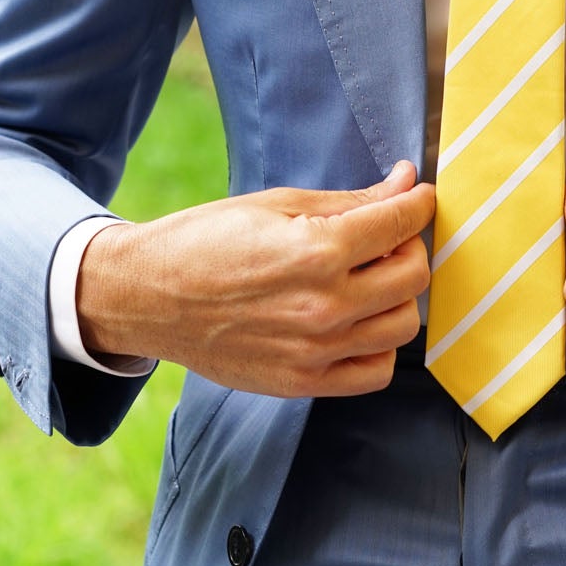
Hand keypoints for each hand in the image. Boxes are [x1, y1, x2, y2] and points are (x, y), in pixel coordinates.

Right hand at [77, 161, 433, 397]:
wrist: (147, 297)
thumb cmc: (208, 239)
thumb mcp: (278, 204)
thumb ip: (351, 201)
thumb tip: (406, 183)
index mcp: (317, 250)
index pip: (401, 223)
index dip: (418, 203)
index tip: (417, 196)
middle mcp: (324, 306)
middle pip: (414, 276)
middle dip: (408, 247)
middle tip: (385, 237)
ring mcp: (316, 351)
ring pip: (404, 325)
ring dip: (398, 297)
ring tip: (368, 279)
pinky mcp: (303, 382)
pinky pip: (376, 371)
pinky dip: (379, 345)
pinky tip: (356, 321)